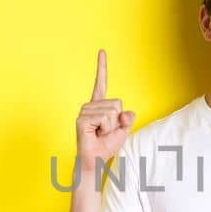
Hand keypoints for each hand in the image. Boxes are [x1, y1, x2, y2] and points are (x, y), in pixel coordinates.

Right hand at [76, 49, 135, 168]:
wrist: (95, 160)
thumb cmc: (106, 146)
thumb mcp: (123, 131)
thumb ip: (127, 119)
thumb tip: (127, 112)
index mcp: (99, 105)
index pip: (101, 83)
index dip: (102, 67)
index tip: (102, 51)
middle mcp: (90, 105)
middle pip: (117, 104)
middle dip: (117, 121)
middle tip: (106, 132)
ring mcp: (85, 111)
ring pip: (112, 112)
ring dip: (111, 127)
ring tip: (100, 134)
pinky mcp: (82, 119)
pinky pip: (105, 118)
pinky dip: (106, 129)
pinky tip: (96, 134)